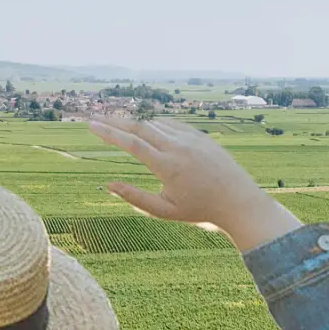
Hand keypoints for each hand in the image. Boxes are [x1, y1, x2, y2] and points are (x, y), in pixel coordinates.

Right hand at [89, 119, 300, 251]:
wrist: (238, 201)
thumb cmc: (200, 210)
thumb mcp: (164, 210)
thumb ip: (135, 198)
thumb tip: (109, 185)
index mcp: (167, 165)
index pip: (131, 143)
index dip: (108, 133)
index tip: (91, 126)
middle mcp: (178, 147)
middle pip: (141, 126)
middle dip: (116, 121)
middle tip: (97, 119)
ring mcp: (191, 139)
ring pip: (157, 123)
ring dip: (136, 122)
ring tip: (118, 123)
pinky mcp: (202, 136)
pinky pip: (173, 124)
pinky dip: (156, 123)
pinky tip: (148, 126)